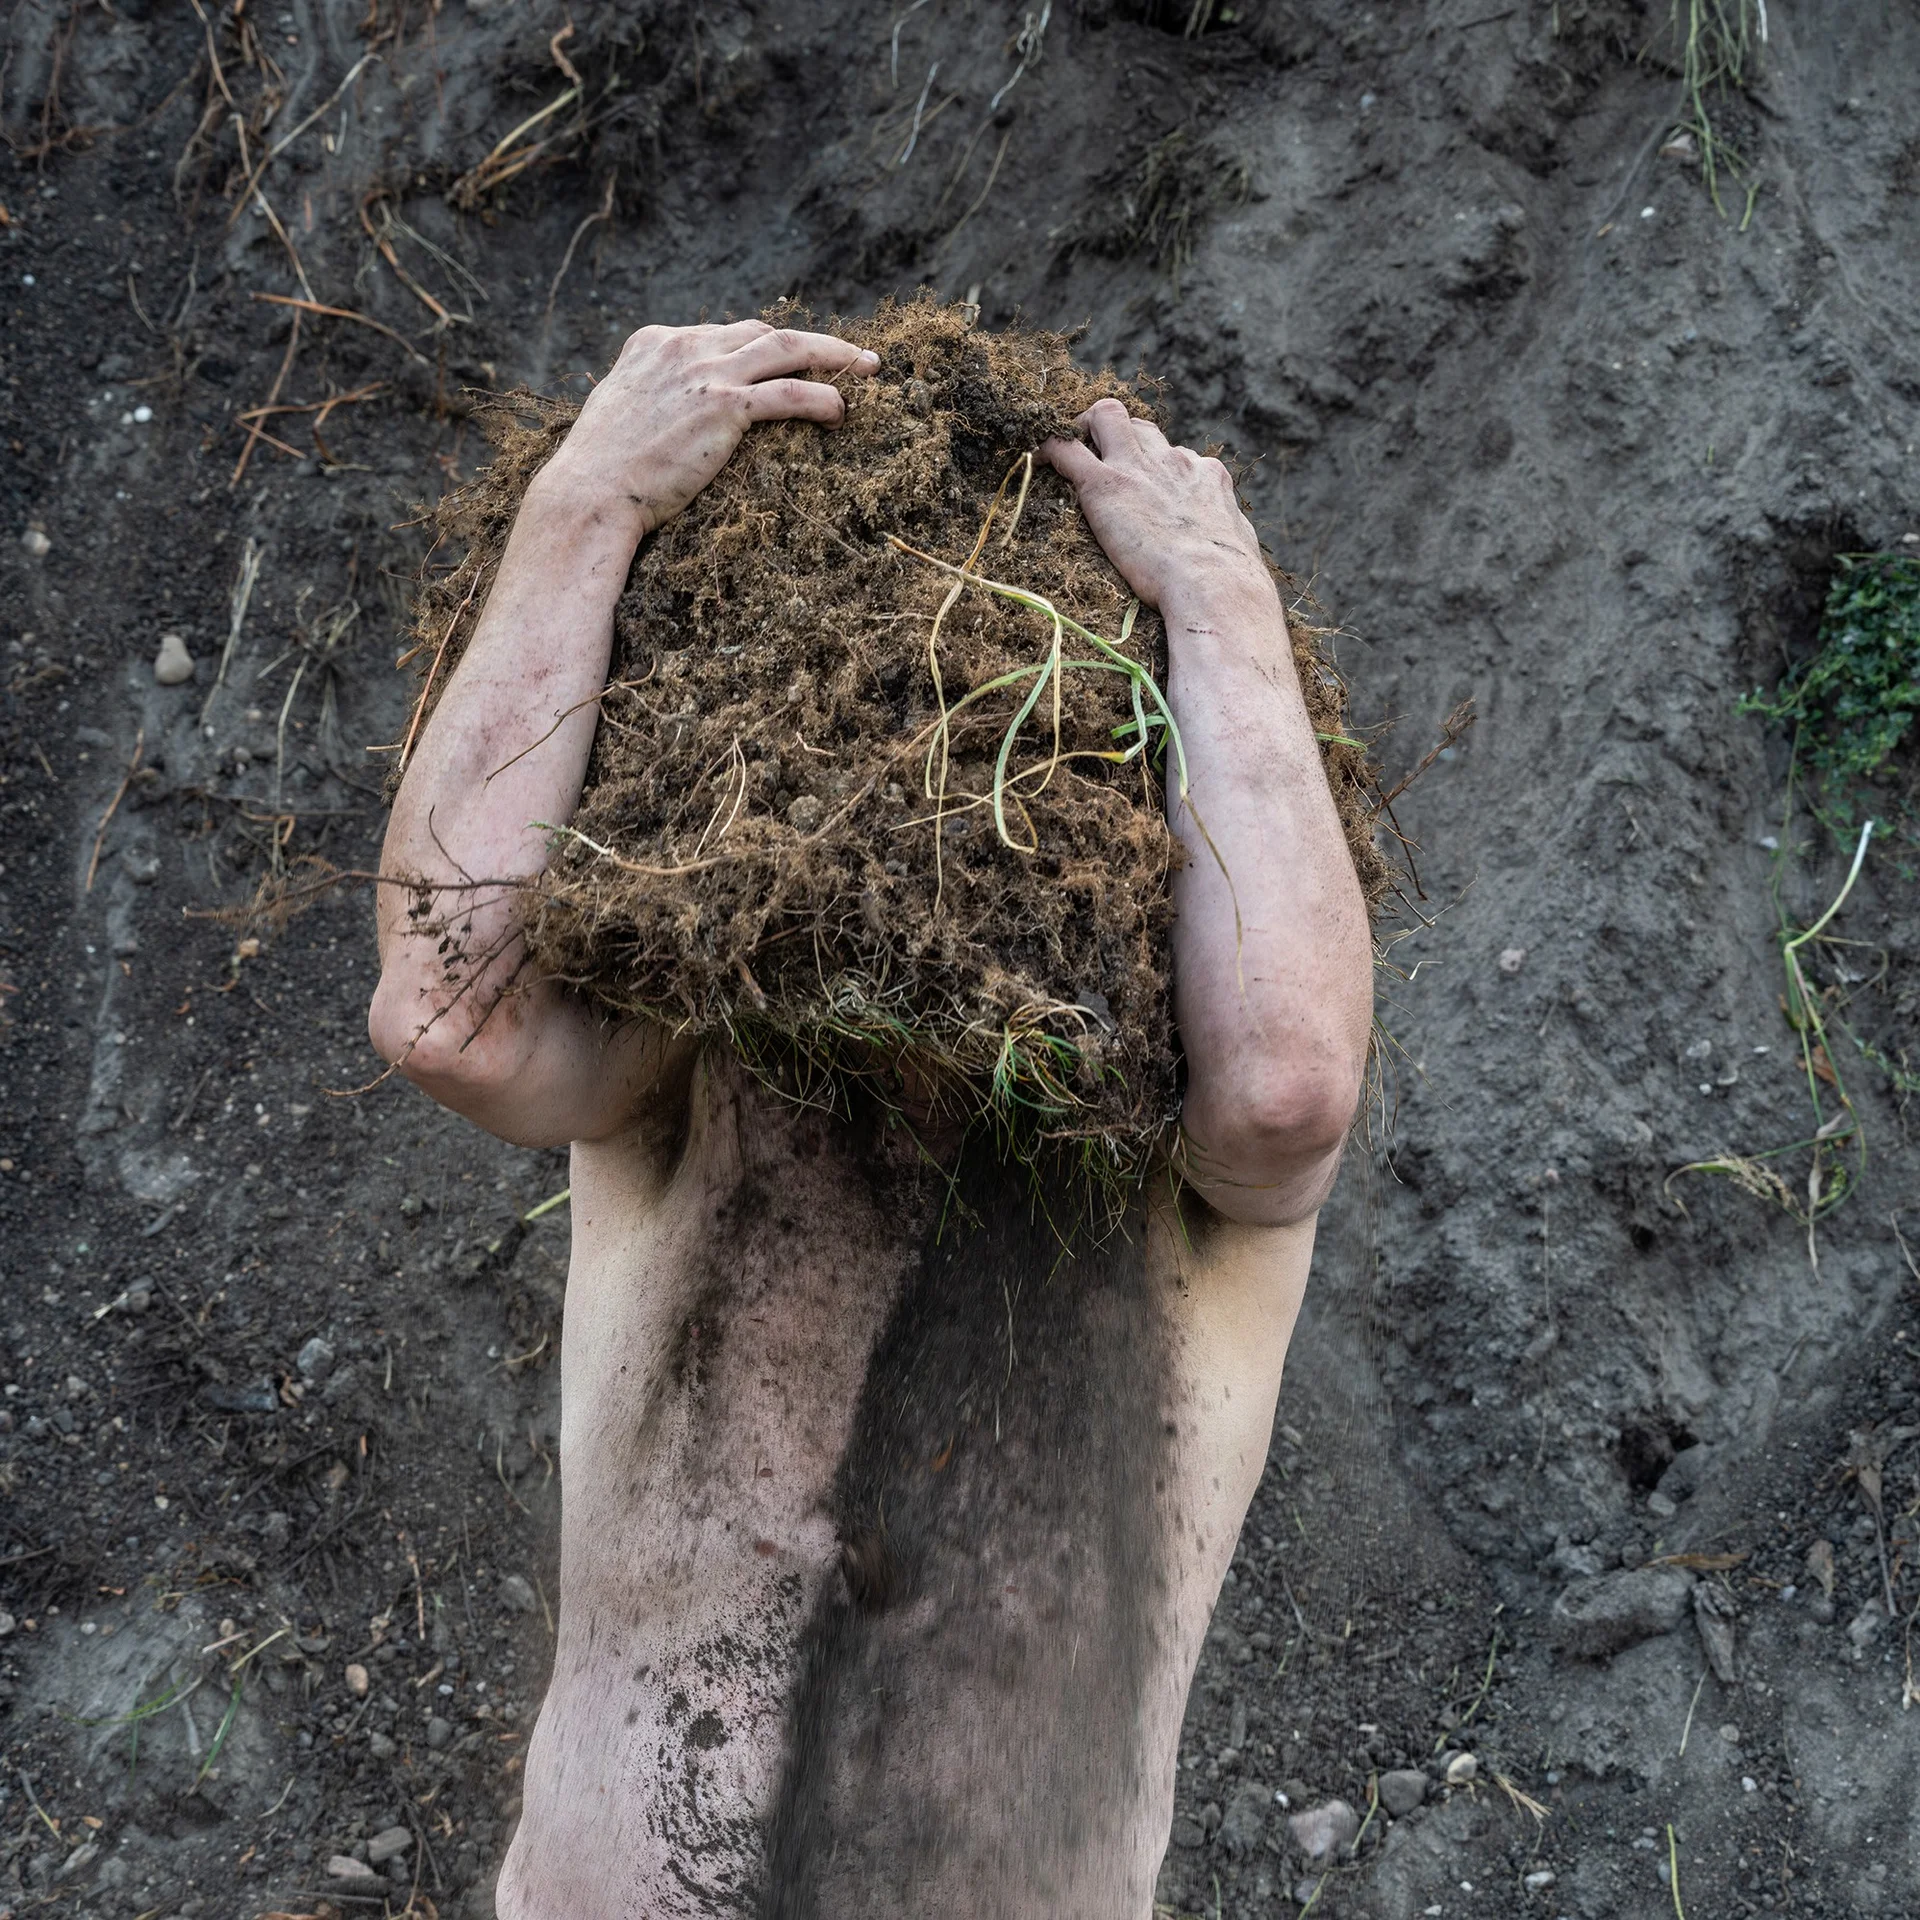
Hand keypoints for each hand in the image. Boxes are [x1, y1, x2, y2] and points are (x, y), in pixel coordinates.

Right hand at [532, 320, 878, 536]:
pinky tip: (843, 410)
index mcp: (655, 343)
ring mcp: (706, 373)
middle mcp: (684, 346)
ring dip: (835, 355)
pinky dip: (823, 398)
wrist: (590, 493)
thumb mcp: (619, 413)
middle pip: (764, 332)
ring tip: (869, 368)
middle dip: (812, 342)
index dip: (763, 347)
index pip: (725, 332)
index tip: (793, 361)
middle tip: (852, 355)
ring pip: (788, 348)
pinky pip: (791, 393)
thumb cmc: (600, 470)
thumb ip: (649, 398)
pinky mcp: (725, 407)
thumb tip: (665, 414)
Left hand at [1039, 398, 1270, 613]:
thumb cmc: (1231, 579)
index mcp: (1206, 475)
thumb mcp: (1238, 543)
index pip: (1177, 455)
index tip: (1144, 490)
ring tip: (1068, 454)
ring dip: (1086, 429)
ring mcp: (1137, 468)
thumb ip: (1228, 529)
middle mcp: (1173, 461)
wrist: (1214, 583)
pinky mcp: (1105, 484)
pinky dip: (1049, 447)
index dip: (1156, 469)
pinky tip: (1039, 457)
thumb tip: (1234, 542)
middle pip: (1141, 425)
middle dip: (1119, 434)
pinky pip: (1066, 448)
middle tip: (1099, 459)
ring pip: (1107, 417)